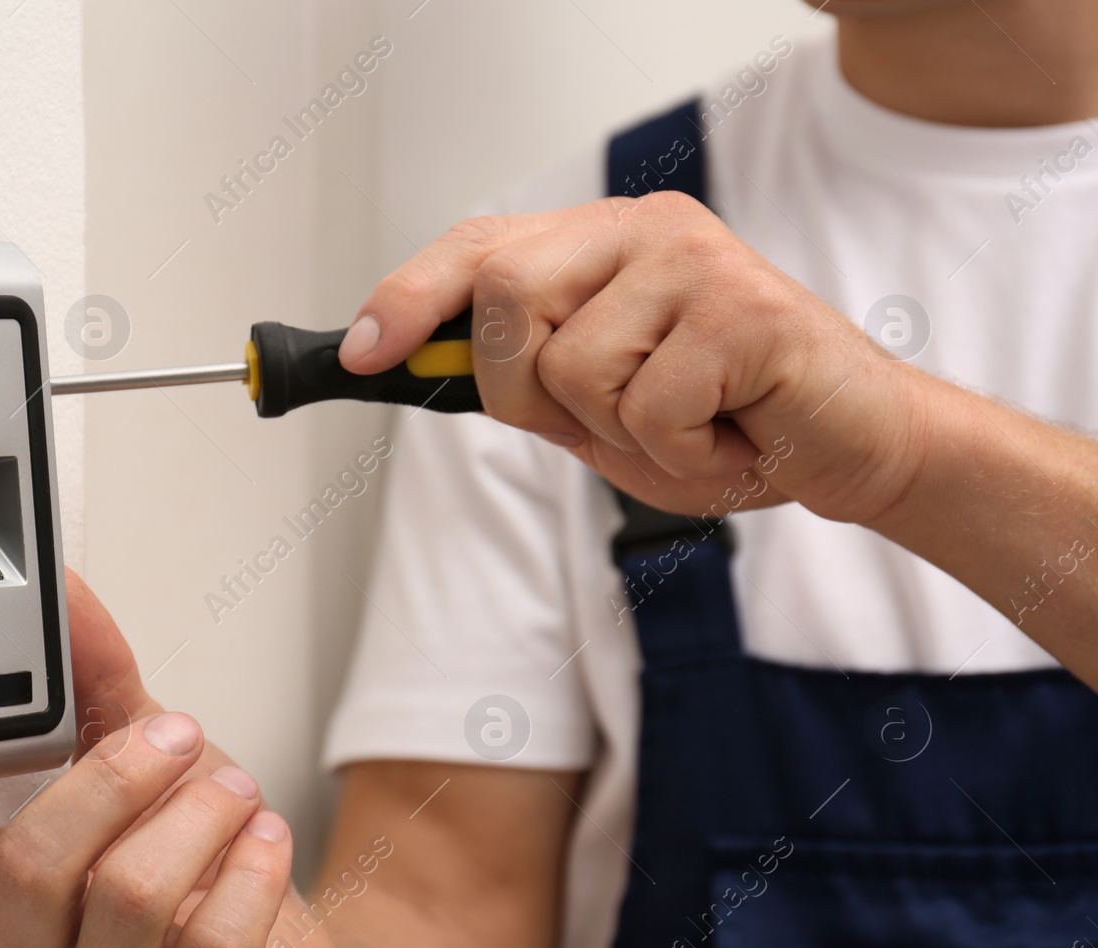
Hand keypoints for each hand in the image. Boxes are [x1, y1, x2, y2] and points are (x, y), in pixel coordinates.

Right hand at [0, 569, 346, 947]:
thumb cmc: (195, 870)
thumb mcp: (139, 767)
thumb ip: (96, 685)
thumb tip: (64, 598)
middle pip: (31, 866)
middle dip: (115, 779)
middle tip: (171, 738)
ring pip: (132, 896)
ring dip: (200, 815)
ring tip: (232, 791)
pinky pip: (214, 944)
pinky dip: (252, 871)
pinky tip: (260, 844)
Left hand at [338, 193, 932, 524]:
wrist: (850, 446)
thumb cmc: (723, 423)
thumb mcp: (597, 408)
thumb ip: (520, 377)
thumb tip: (407, 360)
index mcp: (603, 245)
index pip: (480, 247)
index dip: (408, 296)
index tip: (358, 352)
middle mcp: (645, 231)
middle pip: (505, 296)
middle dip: (525, 390)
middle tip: (600, 419)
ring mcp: (697, 261)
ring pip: (572, 365)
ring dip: (617, 433)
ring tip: (685, 427)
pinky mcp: (747, 308)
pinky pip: (647, 406)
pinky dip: (678, 455)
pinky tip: (726, 437)